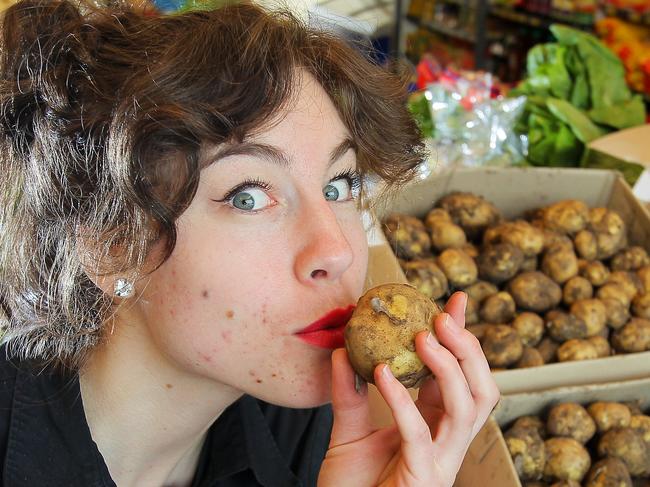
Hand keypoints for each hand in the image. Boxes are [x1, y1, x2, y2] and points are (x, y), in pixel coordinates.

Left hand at [318, 292, 499, 486]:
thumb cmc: (351, 486)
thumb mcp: (348, 430)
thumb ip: (349, 391)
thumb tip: (342, 349)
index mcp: (435, 426)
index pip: (460, 376)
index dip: (463, 340)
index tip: (455, 301)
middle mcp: (446, 442)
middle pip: (482, 390)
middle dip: (470, 349)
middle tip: (444, 316)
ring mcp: (440, 462)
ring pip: (468, 409)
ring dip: (449, 367)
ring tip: (423, 336)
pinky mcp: (423, 478)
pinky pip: (419, 433)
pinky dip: (402, 399)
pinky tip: (381, 372)